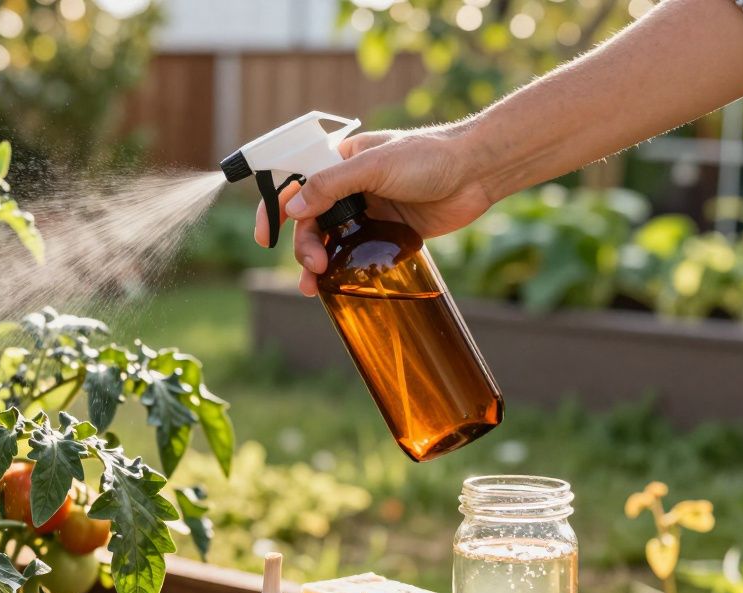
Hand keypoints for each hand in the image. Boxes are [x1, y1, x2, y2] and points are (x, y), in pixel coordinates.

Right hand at [254, 126, 495, 296]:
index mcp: (339, 161)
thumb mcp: (375, 166)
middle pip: (309, 220)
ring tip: (316, 286)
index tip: (265, 236)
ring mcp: (367, 210)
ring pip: (329, 240)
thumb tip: (292, 208)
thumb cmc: (429, 157)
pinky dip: (343, 270)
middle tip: (316, 266)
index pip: (295, 184)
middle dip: (304, 245)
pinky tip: (338, 285)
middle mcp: (348, 186)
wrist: (477, 172)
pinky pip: (355, 253)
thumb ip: (332, 185)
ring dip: (318, 263)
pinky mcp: (387, 232)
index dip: (274, 209)